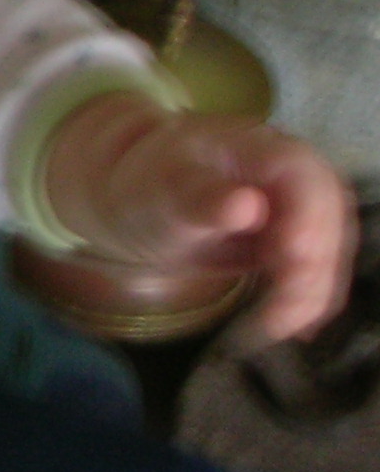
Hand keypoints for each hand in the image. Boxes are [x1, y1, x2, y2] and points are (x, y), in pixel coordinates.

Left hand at [45, 98, 357, 342]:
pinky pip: (315, 267)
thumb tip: (247, 205)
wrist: (143, 207)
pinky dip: (308, 297)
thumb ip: (203, 200)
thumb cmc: (150, 192)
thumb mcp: (163, 194)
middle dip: (313, 264)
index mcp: (256, 146)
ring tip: (277, 323)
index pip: (302, 172)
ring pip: (328, 246)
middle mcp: (290, 172)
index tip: (293, 256)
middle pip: (326, 214)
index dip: (309, 214)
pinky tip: (292, 325)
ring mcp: (299, 205)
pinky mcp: (298, 237)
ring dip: (313, 289)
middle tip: (283, 309)